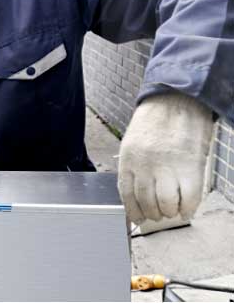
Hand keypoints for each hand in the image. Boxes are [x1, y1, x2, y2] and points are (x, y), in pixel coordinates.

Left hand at [118, 92, 212, 223]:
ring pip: (165, 205)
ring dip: (169, 212)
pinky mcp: (191, 167)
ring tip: (172, 209)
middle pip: (146, 203)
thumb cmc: (156, 119)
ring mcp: (168, 167)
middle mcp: (145, 164)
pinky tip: (186, 207)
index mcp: (129, 158)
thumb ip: (134, 166)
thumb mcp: (134, 141)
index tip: (137, 219)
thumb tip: (136, 195)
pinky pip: (189, 199)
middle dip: (152, 214)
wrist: (179, 98)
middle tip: (158, 214)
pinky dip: (188, 208)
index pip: (126, 194)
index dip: (132, 211)